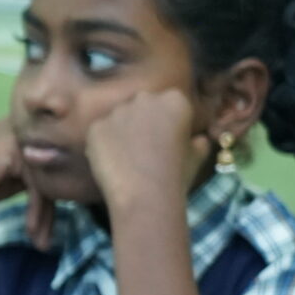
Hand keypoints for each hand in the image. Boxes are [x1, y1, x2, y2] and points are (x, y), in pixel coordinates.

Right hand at [0, 119, 53, 248]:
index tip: (47, 228)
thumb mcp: (13, 179)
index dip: (55, 198)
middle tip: (46, 241)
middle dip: (51, 211)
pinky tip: (31, 231)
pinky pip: (38, 186)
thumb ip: (37, 175)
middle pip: (54, 174)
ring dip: (44, 217)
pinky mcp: (17, 153)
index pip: (54, 165)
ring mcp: (22, 139)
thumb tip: (66, 187)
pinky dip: (36, 212)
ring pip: (48, 182)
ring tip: (41, 242)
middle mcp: (27, 131)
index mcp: (27, 133)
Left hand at [84, 89, 208, 213]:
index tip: (166, 141)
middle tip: (145, 148)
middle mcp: (145, 98)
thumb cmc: (177, 176)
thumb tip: (197, 140)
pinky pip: (99, 132)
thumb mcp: (197, 156)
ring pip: (118, 118)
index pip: (168, 104)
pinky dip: (103, 144)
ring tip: (127, 158)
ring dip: (121, 132)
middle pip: (141, 106)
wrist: (146, 196)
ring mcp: (117, 111)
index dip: (167, 123)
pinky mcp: (96, 127)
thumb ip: (198, 141)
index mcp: (175, 100)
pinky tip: (112, 162)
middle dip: (142, 122)